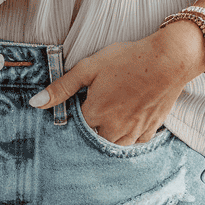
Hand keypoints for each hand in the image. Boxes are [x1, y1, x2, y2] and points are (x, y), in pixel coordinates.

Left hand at [29, 26, 204, 144]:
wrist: (168, 60)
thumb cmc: (128, 59)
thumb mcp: (90, 67)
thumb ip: (62, 87)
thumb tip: (35, 103)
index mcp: (96, 114)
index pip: (75, 127)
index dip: (74, 116)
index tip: (77, 104)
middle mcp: (114, 129)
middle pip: (94, 139)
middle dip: (90, 129)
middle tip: (95, 108)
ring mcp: (134, 132)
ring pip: (114, 145)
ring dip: (108, 135)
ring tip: (108, 116)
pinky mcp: (151, 130)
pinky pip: (134, 143)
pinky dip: (128, 136)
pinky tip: (127, 121)